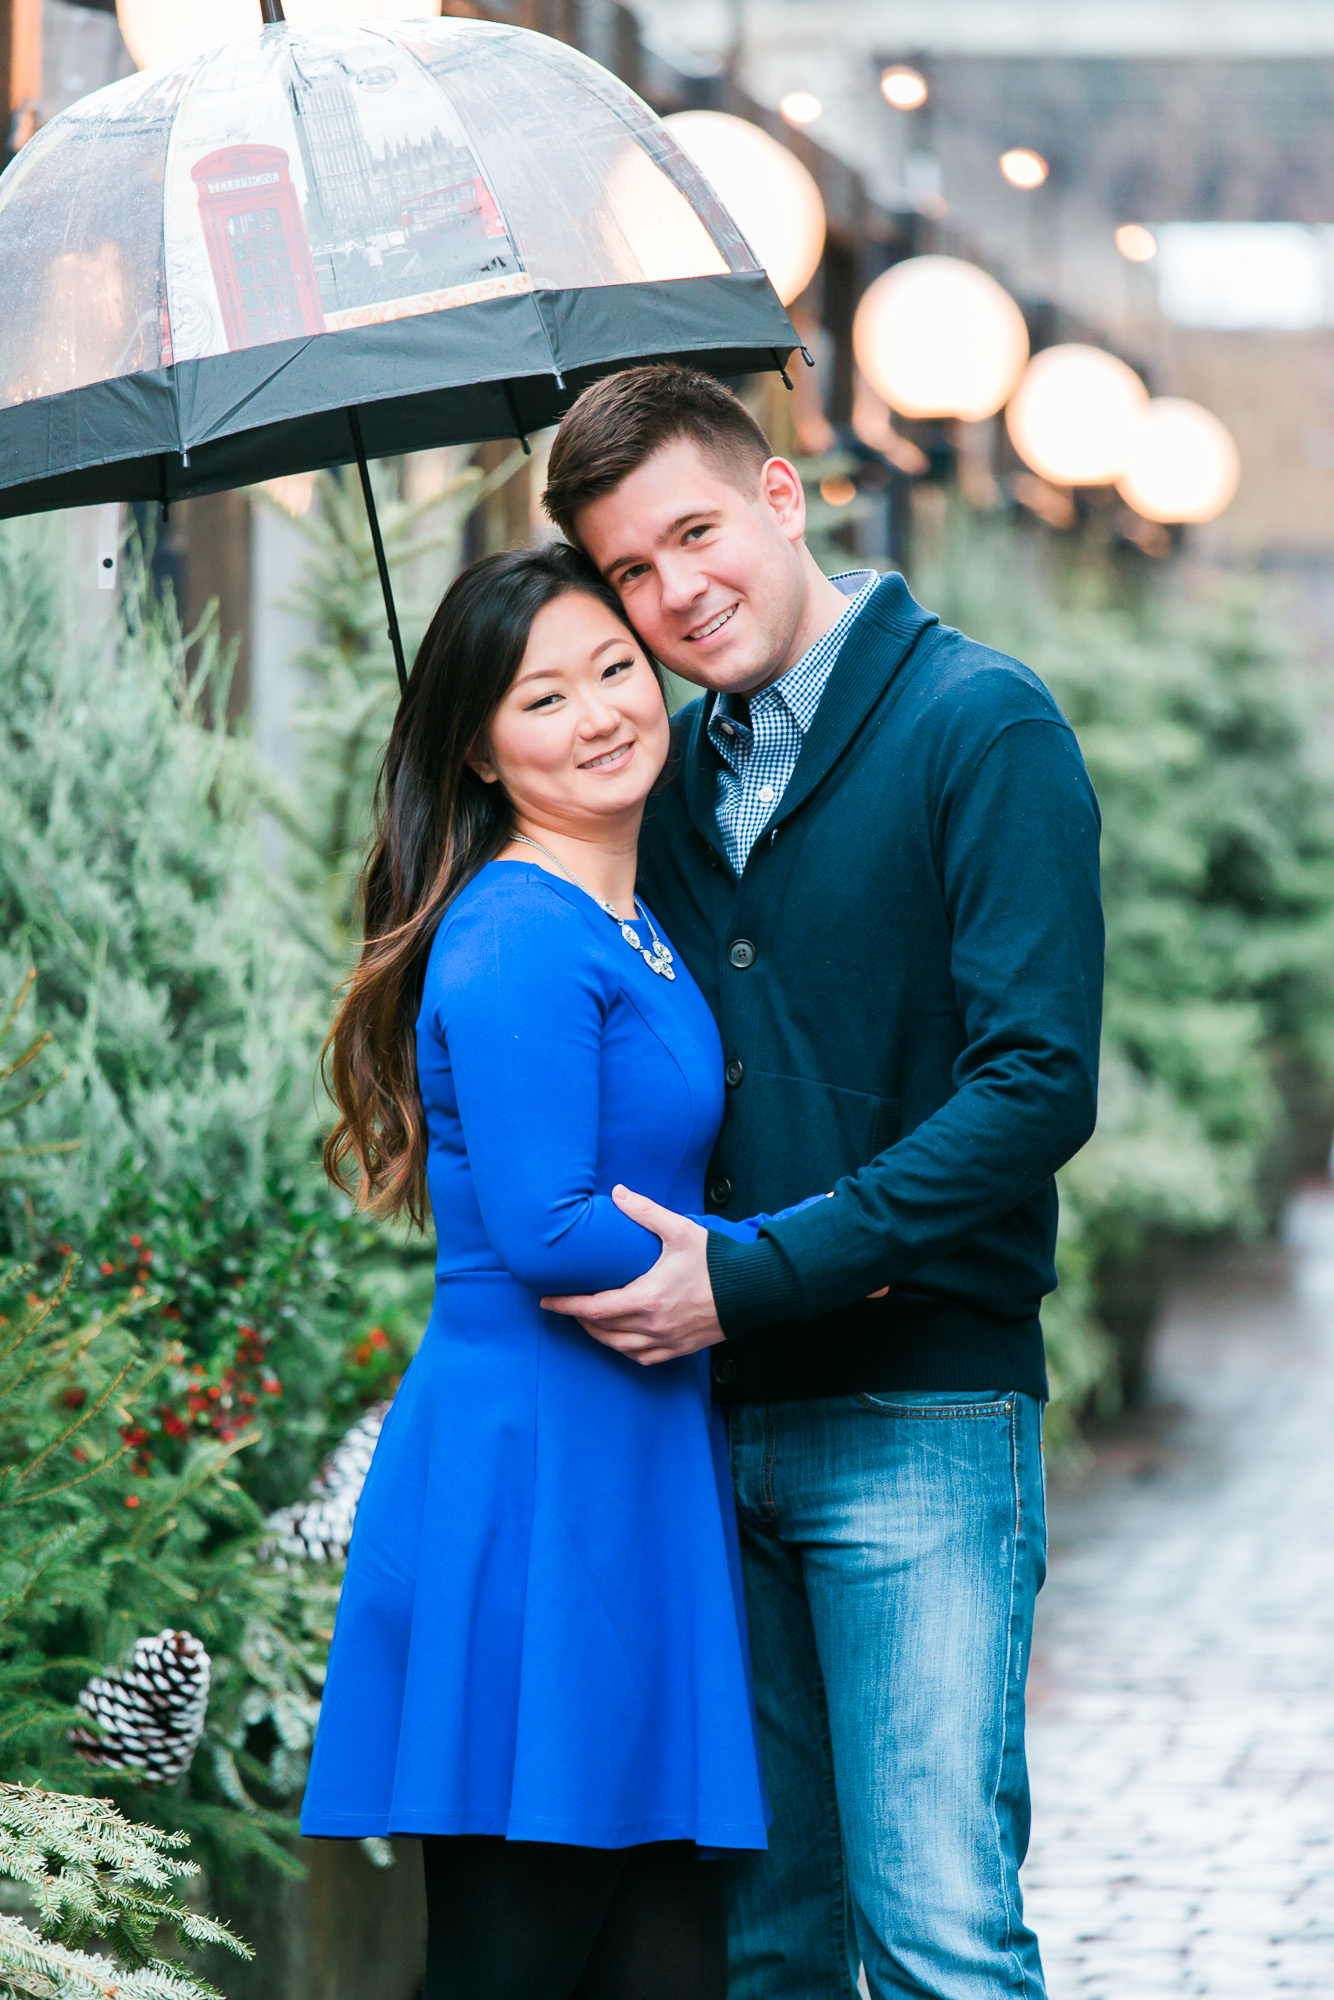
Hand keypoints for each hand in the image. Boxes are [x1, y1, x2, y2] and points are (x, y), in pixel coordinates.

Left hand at [541, 1185, 724, 1365]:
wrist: (755, 1290)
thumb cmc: (717, 1261)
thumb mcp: (680, 1230)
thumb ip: (646, 1212)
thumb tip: (618, 1192)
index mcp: (647, 1298)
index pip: (593, 1309)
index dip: (565, 1306)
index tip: (546, 1301)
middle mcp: (653, 1326)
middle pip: (601, 1330)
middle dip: (578, 1319)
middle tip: (564, 1306)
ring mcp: (667, 1341)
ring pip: (619, 1347)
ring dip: (598, 1335)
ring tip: (588, 1320)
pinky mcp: (680, 1349)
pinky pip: (642, 1357)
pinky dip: (624, 1349)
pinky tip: (620, 1338)